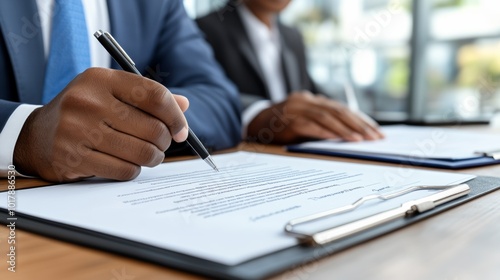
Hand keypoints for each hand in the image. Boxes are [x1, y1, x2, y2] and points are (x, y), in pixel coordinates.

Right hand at [13, 68, 189, 181]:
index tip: (181, 130)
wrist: (37, 135)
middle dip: (164, 141)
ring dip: (152, 158)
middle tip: (161, 145)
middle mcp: (88, 101)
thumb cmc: (85, 112)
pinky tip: (127, 164)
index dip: (175, 116)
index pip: (154, 95)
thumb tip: (184, 105)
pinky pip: (124, 171)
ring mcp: (78, 131)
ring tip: (148, 155)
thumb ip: (147, 97)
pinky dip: (133, 170)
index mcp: (101, 79)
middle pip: (152, 128)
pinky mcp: (74, 158)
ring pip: (141, 152)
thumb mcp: (110, 93)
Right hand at [246, 91, 383, 143]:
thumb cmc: (282, 126)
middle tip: (374, 137)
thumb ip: (323, 123)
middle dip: (358, 125)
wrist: (254, 125)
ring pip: (326, 117)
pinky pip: (309, 126)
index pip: (341, 108)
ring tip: (360, 140)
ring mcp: (295, 109)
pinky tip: (337, 139)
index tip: (376, 130)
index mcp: (311, 100)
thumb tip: (353, 135)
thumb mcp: (303, 120)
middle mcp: (305, 100)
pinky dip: (324, 132)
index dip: (360, 119)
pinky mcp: (287, 121)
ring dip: (345, 130)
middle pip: (337, 111)